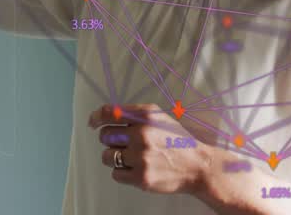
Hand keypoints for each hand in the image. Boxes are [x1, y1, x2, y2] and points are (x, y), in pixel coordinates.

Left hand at [89, 103, 215, 195]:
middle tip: (125, 144)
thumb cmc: (177, 140)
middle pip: (105, 135)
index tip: (93, 123)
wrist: (197, 166)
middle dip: (111, 140)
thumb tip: (104, 116)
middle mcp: (142, 134)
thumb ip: (135, 115)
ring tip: (132, 158)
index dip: (96, 117)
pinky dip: (123, 172)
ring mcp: (141, 156)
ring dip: (116, 157)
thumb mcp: (160, 118)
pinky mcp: (141, 177)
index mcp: (147, 116)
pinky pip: (115, 174)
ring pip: (107, 156)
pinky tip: (137, 168)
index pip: (110, 113)